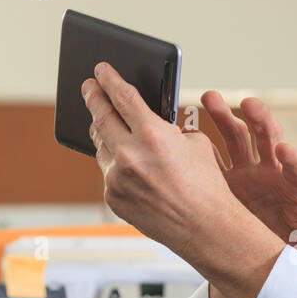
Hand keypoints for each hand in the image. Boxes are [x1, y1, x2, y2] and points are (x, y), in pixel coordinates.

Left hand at [83, 63, 238, 259]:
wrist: (206, 228)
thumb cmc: (208, 185)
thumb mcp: (195, 144)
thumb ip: (167, 127)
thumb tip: (148, 119)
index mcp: (153, 135)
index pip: (122, 97)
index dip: (109, 79)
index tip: (100, 69)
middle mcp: (130, 155)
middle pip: (101, 117)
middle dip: (93, 98)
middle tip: (88, 87)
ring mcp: (117, 179)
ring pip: (101, 145)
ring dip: (102, 131)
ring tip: (103, 120)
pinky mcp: (113, 198)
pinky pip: (108, 172)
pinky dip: (115, 162)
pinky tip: (121, 159)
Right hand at [201, 90, 296, 259]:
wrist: (265, 264)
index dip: (293, 158)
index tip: (285, 150)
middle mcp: (271, 173)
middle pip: (267, 139)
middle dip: (258, 119)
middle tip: (248, 105)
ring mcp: (245, 177)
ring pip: (236, 140)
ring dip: (224, 118)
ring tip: (210, 99)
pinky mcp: (223, 184)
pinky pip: (210, 161)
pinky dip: (198, 145)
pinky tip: (186, 130)